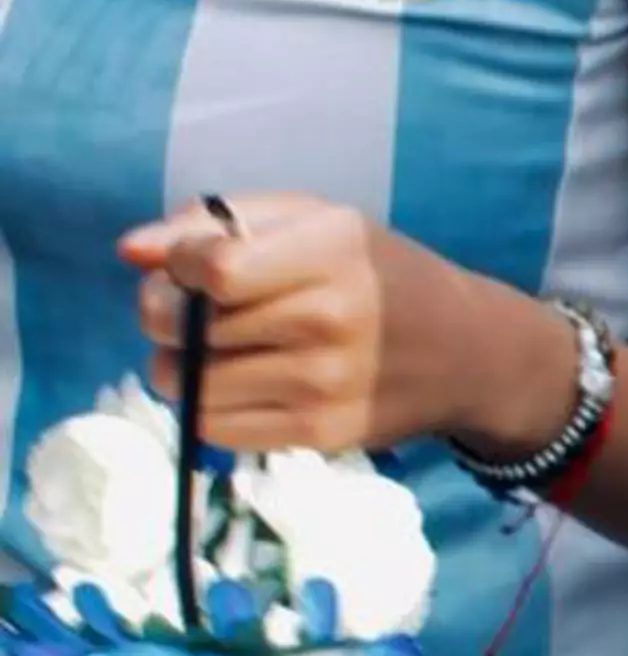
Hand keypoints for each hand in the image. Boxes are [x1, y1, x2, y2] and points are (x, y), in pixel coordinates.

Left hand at [121, 192, 563, 461]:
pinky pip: (213, 426)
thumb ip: (215, 222)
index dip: (180, 266)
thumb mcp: (314, 220)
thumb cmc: (376, 273)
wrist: (466, 352)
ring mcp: (325, 384)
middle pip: (187, 325)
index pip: (211, 269)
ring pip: (187, 381)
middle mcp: (330, 318)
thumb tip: (131, 252)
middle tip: (191, 308)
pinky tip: (236, 382)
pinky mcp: (319, 435)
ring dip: (178, 363)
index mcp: (331, 250)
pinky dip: (205, 403)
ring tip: (213, 347)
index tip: (196, 267)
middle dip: (166, 313)